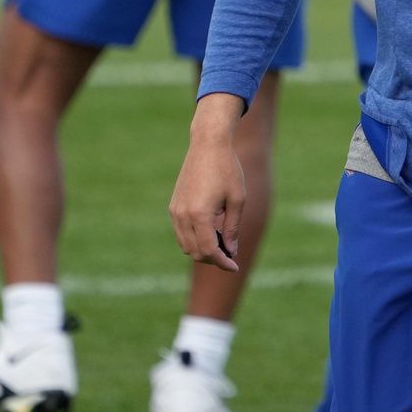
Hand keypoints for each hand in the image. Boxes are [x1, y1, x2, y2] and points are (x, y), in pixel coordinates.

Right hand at [170, 94, 244, 272]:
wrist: (208, 145)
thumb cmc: (228, 169)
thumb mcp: (237, 199)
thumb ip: (232, 228)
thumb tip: (231, 252)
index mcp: (200, 214)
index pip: (209, 250)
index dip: (223, 262)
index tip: (235, 267)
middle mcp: (183, 215)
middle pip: (195, 251)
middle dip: (213, 258)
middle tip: (231, 256)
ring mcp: (175, 210)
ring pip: (185, 245)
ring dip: (202, 250)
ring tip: (222, 246)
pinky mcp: (173, 205)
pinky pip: (181, 232)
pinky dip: (194, 239)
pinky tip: (211, 234)